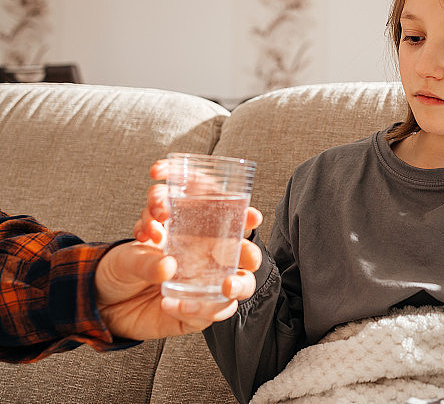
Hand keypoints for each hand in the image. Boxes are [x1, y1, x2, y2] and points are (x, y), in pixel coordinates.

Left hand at [94, 160, 262, 340]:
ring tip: (225, 286)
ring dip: (237, 287)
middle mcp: (206, 263)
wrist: (102, 302)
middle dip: (251, 256)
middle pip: (244, 259)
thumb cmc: (120, 268)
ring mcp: (203, 289)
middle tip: (247, 258)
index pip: (228, 225)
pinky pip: (208, 314)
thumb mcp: (127, 256)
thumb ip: (146, 260)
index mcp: (196, 239)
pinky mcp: (194, 314)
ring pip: (238, 288)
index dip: (246, 220)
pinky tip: (170, 303)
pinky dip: (197, 310)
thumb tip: (168, 266)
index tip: (252, 216)